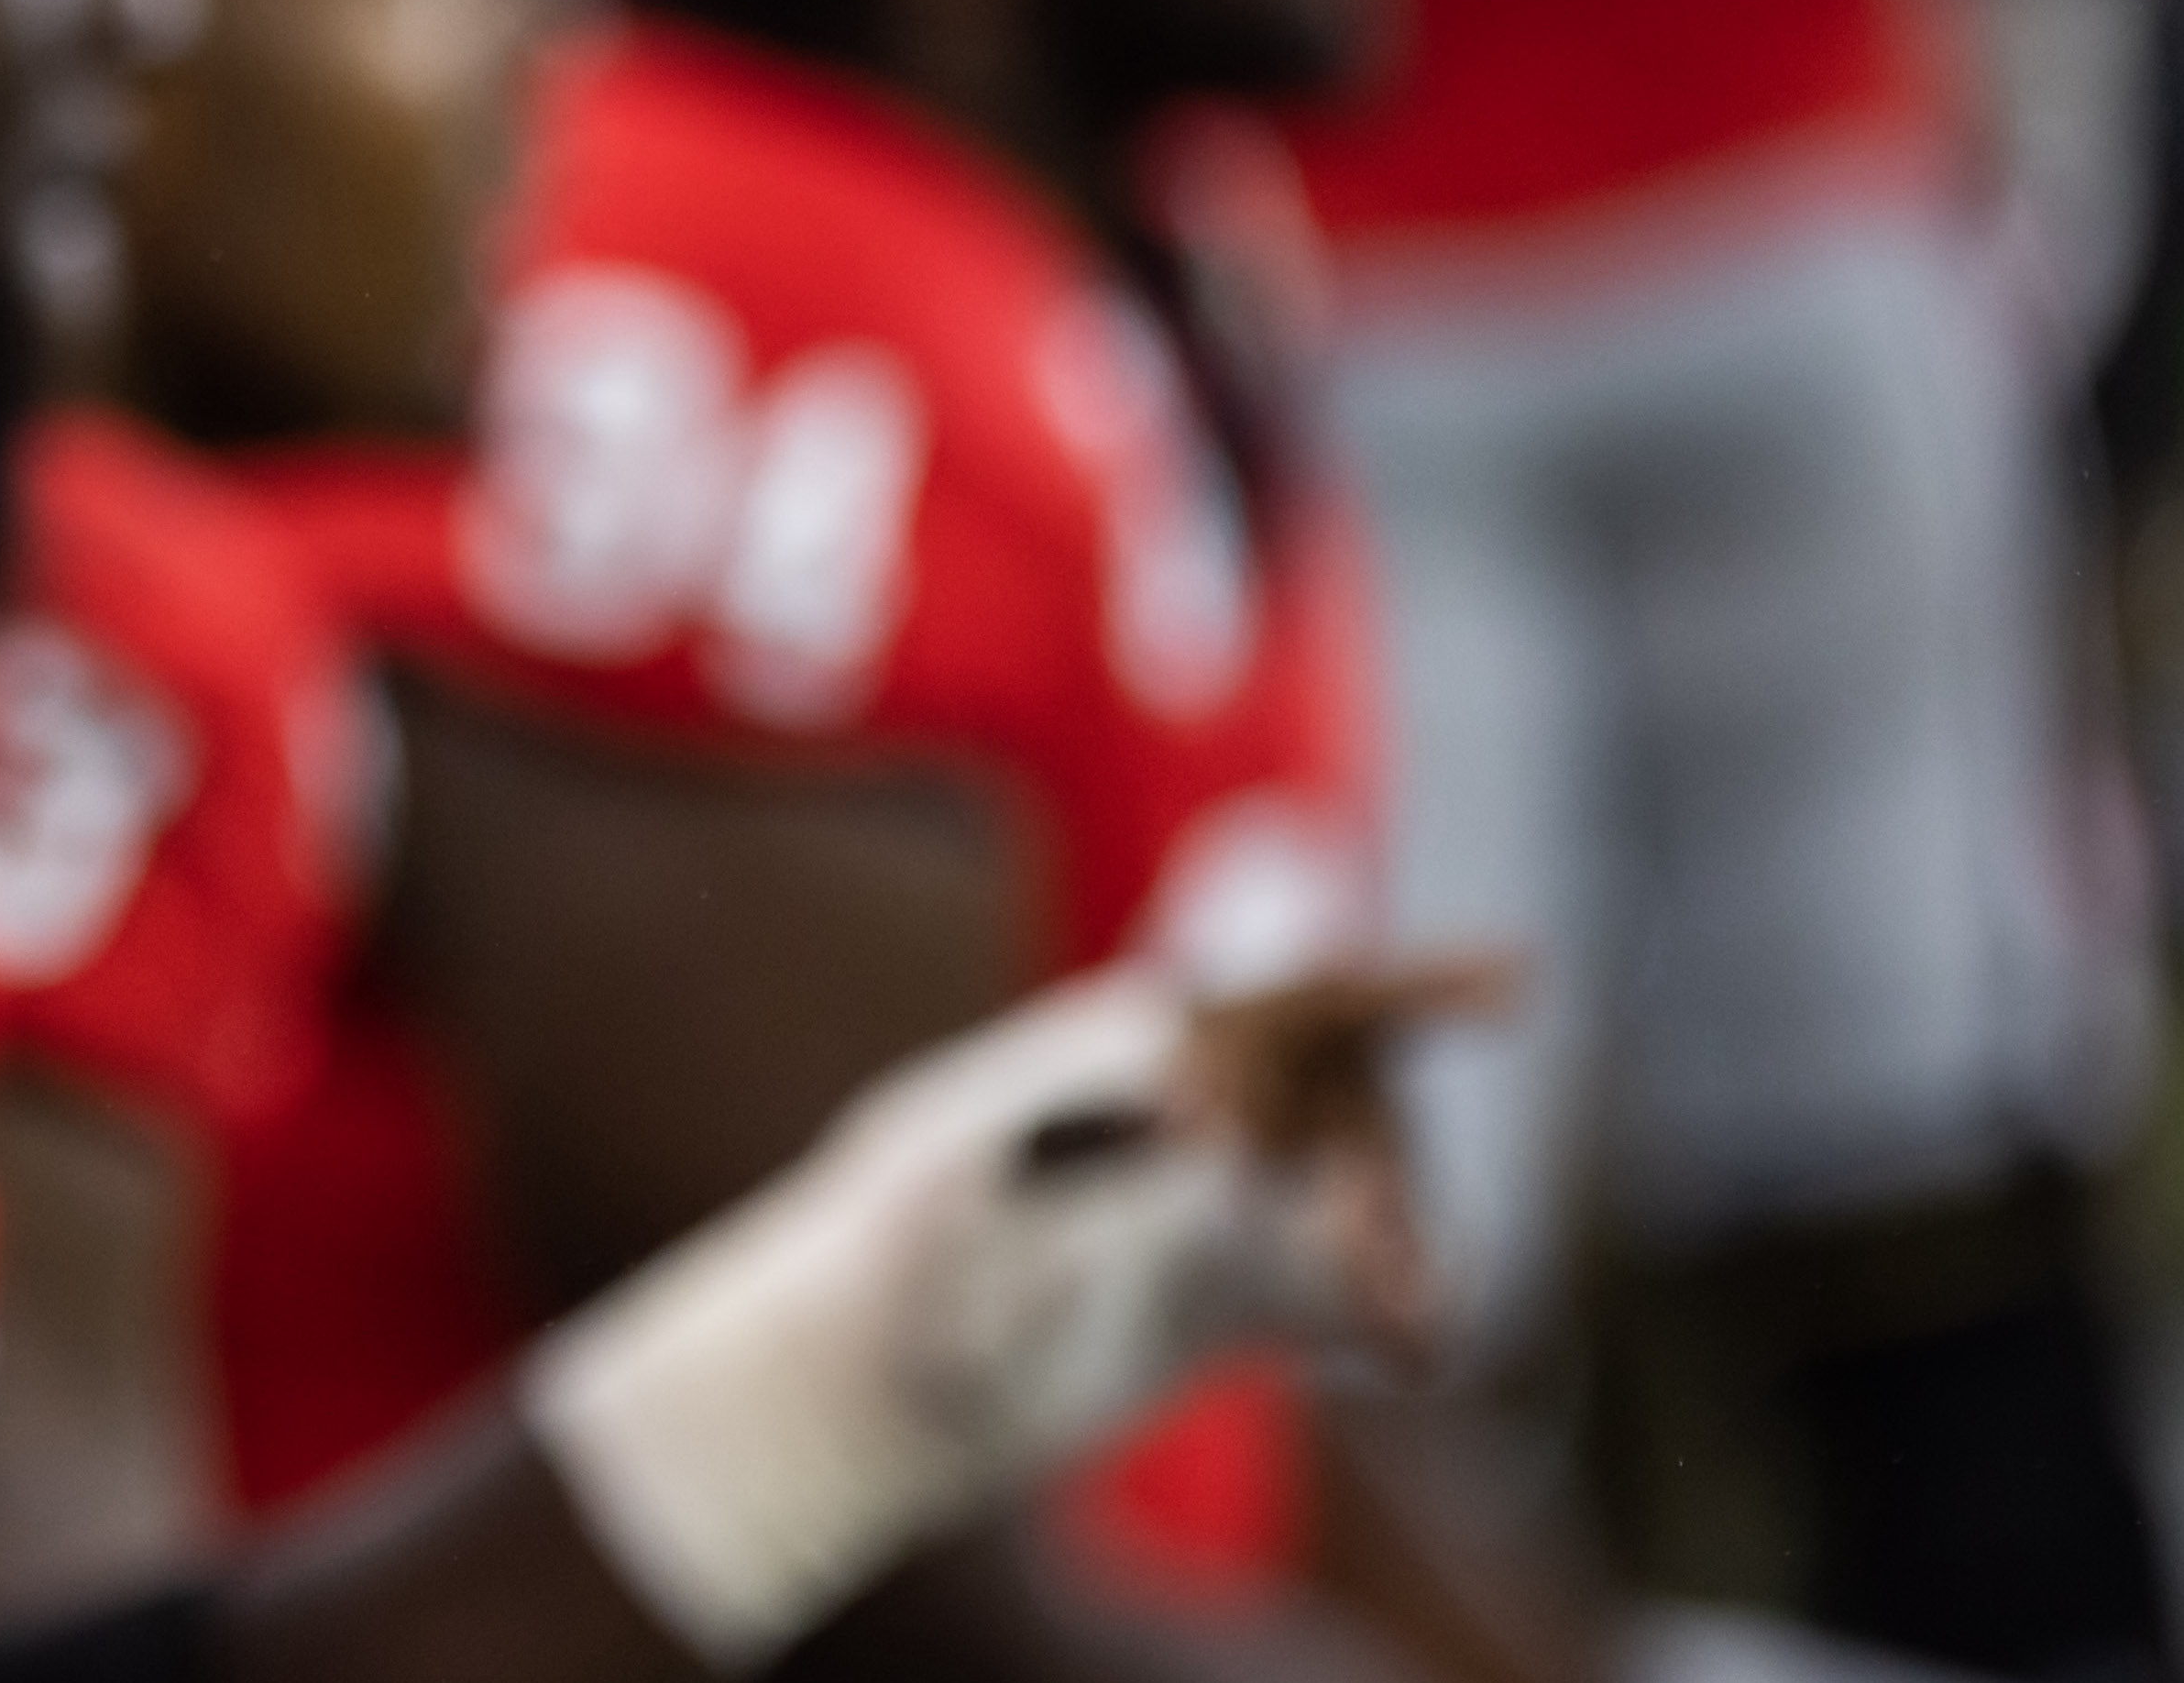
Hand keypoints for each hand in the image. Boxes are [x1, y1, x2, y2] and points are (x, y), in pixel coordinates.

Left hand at [518, 952, 1506, 1668]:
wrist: (855, 1391)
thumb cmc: (878, 1271)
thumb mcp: (951, 1190)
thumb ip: (1076, 1136)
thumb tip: (1202, 1100)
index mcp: (1124, 1047)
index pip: (1288, 999)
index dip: (1410, 981)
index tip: (1514, 979)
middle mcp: (1186, 1110)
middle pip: (1349, 1100)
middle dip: (1386, 1166)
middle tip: (1372, 1266)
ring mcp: (1216, 1204)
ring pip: (1363, 1192)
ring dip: (1402, 1242)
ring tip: (1394, 1324)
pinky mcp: (1229, 1296)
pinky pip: (1347, 1286)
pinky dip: (1394, 1311)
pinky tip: (1405, 1355)